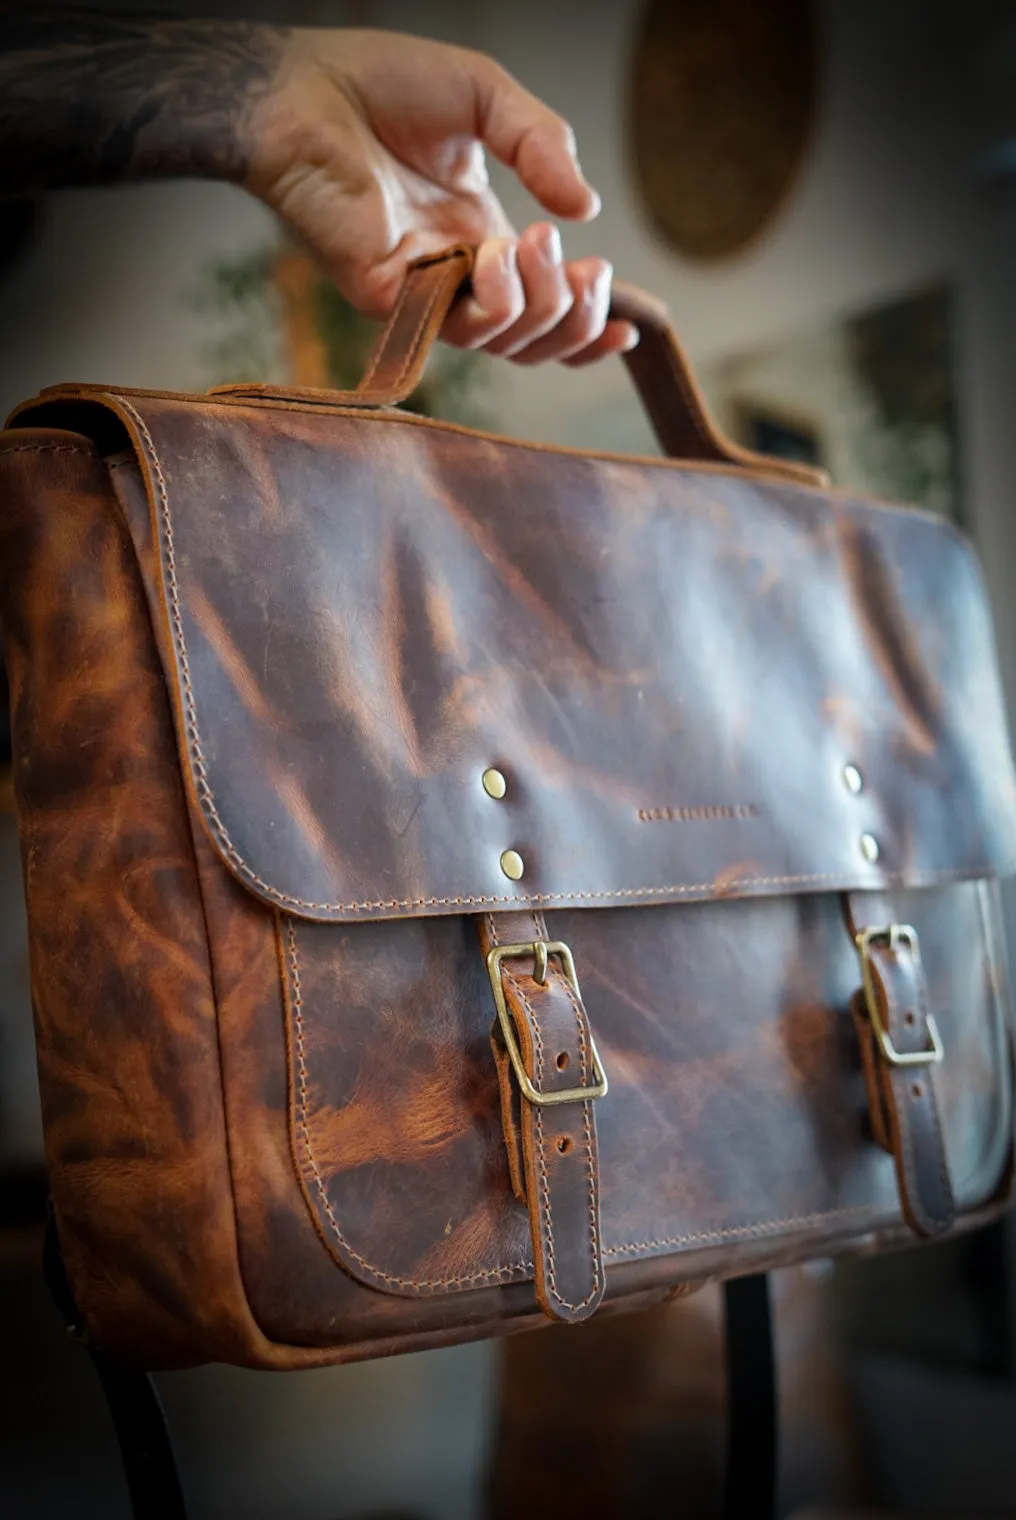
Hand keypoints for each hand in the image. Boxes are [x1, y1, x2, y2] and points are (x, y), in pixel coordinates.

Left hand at [245, 29, 637, 364]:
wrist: (303, 86)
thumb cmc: (383, 86)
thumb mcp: (490, 99)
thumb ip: (544, 144)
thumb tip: (588, 210)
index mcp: (485, 239)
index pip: (543, 312)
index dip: (589, 331)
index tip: (629, 326)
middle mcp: (457, 275)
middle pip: (533, 343)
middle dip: (576, 319)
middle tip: (584, 267)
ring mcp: (422, 291)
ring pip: (500, 343)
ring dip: (536, 304)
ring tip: (532, 244)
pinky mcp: (386, 296)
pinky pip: (451, 326)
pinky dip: (491, 299)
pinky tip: (494, 251)